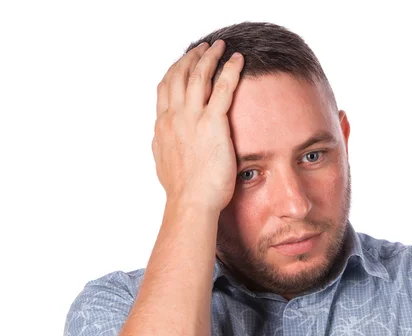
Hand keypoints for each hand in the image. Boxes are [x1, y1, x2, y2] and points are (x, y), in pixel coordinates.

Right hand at [151, 39, 243, 211]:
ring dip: (210, 56)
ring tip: (219, 47)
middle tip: (203, 48)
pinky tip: (238, 60)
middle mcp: (174, 116)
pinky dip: (230, 70)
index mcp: (163, 126)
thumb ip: (164, 145)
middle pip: (180, 75)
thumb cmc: (183, 191)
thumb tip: (162, 139)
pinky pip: (223, 88)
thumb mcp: (164, 163)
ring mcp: (192, 118)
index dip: (174, 71)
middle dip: (191, 57)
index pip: (165, 88)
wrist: (191, 202)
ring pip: (199, 75)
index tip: (183, 63)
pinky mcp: (213, 123)